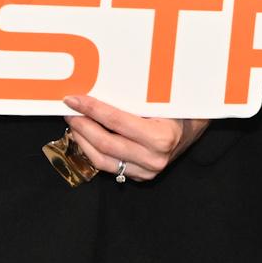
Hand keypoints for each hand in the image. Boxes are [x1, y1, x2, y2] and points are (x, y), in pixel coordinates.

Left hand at [60, 95, 204, 180]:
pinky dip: (92, 152)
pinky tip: (85, 138)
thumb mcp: (160, 100)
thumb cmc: (176, 109)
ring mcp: (146, 171)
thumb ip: (133, 98)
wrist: (192, 130)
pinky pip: (109, 167)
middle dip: (82, 125)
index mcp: (161, 137)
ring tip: (74, 124)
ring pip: (102, 160)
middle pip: (105, 143)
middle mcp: (154, 159)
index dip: (92, 109)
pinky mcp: (139, 177)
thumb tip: (97, 85)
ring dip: (82, 140)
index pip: (116, 121)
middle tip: (69, 111)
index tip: (75, 100)